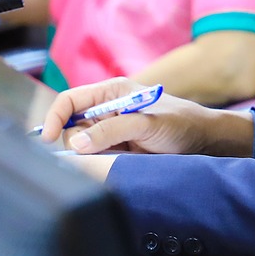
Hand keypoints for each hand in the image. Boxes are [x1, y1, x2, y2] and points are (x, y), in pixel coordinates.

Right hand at [39, 76, 254, 158]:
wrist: (205, 142)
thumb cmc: (181, 124)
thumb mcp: (147, 124)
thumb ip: (113, 131)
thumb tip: (78, 143)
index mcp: (110, 92)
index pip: (69, 101)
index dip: (55, 118)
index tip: (49, 140)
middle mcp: (106, 109)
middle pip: (72, 126)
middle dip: (78, 141)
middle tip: (104, 150)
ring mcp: (111, 131)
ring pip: (83, 146)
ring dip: (92, 154)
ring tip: (121, 156)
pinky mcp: (117, 149)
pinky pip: (96, 158)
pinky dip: (99, 163)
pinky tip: (120, 162)